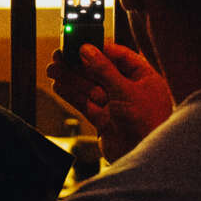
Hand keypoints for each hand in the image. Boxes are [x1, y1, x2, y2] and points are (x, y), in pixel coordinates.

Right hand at [48, 40, 173, 161]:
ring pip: (90, 87)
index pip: (120, 56)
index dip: (99, 49)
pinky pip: (85, 103)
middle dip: (80, 64)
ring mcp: (116, 106)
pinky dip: (71, 94)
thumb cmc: (147, 123)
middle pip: (101, 71)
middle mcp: (130, 90)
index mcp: (144, 77)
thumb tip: (88, 50)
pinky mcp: (104, 120)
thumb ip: (104, 69)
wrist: (145, 157)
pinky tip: (58, 85)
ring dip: (71, 78)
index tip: (80, 43)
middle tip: (60, 55)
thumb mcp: (125, 90)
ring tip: (52, 69)